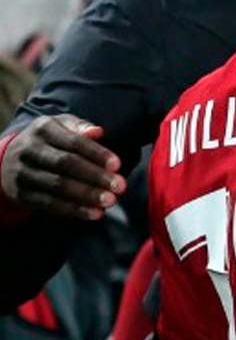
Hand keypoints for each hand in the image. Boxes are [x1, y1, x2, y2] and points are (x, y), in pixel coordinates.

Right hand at [0, 115, 125, 220]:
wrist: (8, 159)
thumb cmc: (48, 140)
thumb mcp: (61, 125)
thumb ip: (80, 127)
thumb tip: (98, 131)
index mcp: (43, 129)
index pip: (74, 142)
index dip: (97, 154)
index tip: (117, 165)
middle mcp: (30, 150)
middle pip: (66, 164)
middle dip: (95, 176)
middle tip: (120, 186)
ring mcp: (23, 174)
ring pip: (58, 186)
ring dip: (87, 196)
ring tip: (110, 201)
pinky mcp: (21, 195)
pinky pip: (49, 204)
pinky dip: (73, 210)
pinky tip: (94, 213)